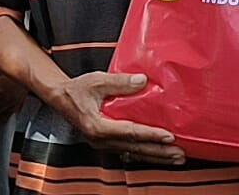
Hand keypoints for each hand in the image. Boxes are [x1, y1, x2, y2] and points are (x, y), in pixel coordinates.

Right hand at [49, 72, 183, 165]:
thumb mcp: (96, 80)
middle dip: (159, 152)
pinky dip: (145, 154)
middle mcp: (101, 140)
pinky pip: (129, 151)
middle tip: (179, 153)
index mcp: (97, 126)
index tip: (168, 136)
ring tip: (175, 158)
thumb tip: (142, 81)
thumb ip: (119, 82)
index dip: (150, 135)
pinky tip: (158, 155)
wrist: (59, 98)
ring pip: (133, 153)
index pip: (130, 132)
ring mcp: (103, 144)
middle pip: (135, 148)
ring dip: (155, 156)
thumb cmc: (75, 90)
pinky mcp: (106, 143)